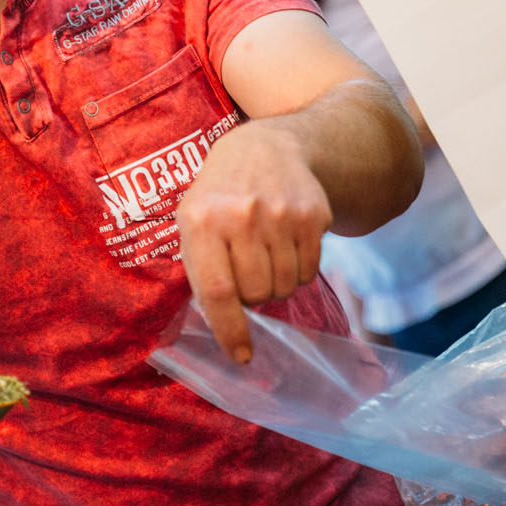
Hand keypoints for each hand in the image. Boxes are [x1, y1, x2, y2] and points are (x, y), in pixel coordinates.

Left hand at [177, 121, 331, 364]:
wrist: (265, 149)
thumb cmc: (220, 197)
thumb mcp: (192, 222)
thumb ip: (200, 270)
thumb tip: (221, 324)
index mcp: (201, 221)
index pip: (217, 290)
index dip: (230, 329)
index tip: (241, 356)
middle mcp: (242, 216)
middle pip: (257, 293)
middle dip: (252, 294)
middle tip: (245, 268)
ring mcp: (281, 214)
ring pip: (286, 286)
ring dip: (276, 283)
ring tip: (264, 252)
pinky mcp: (313, 215)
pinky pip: (309, 271)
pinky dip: (297, 269)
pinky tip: (285, 242)